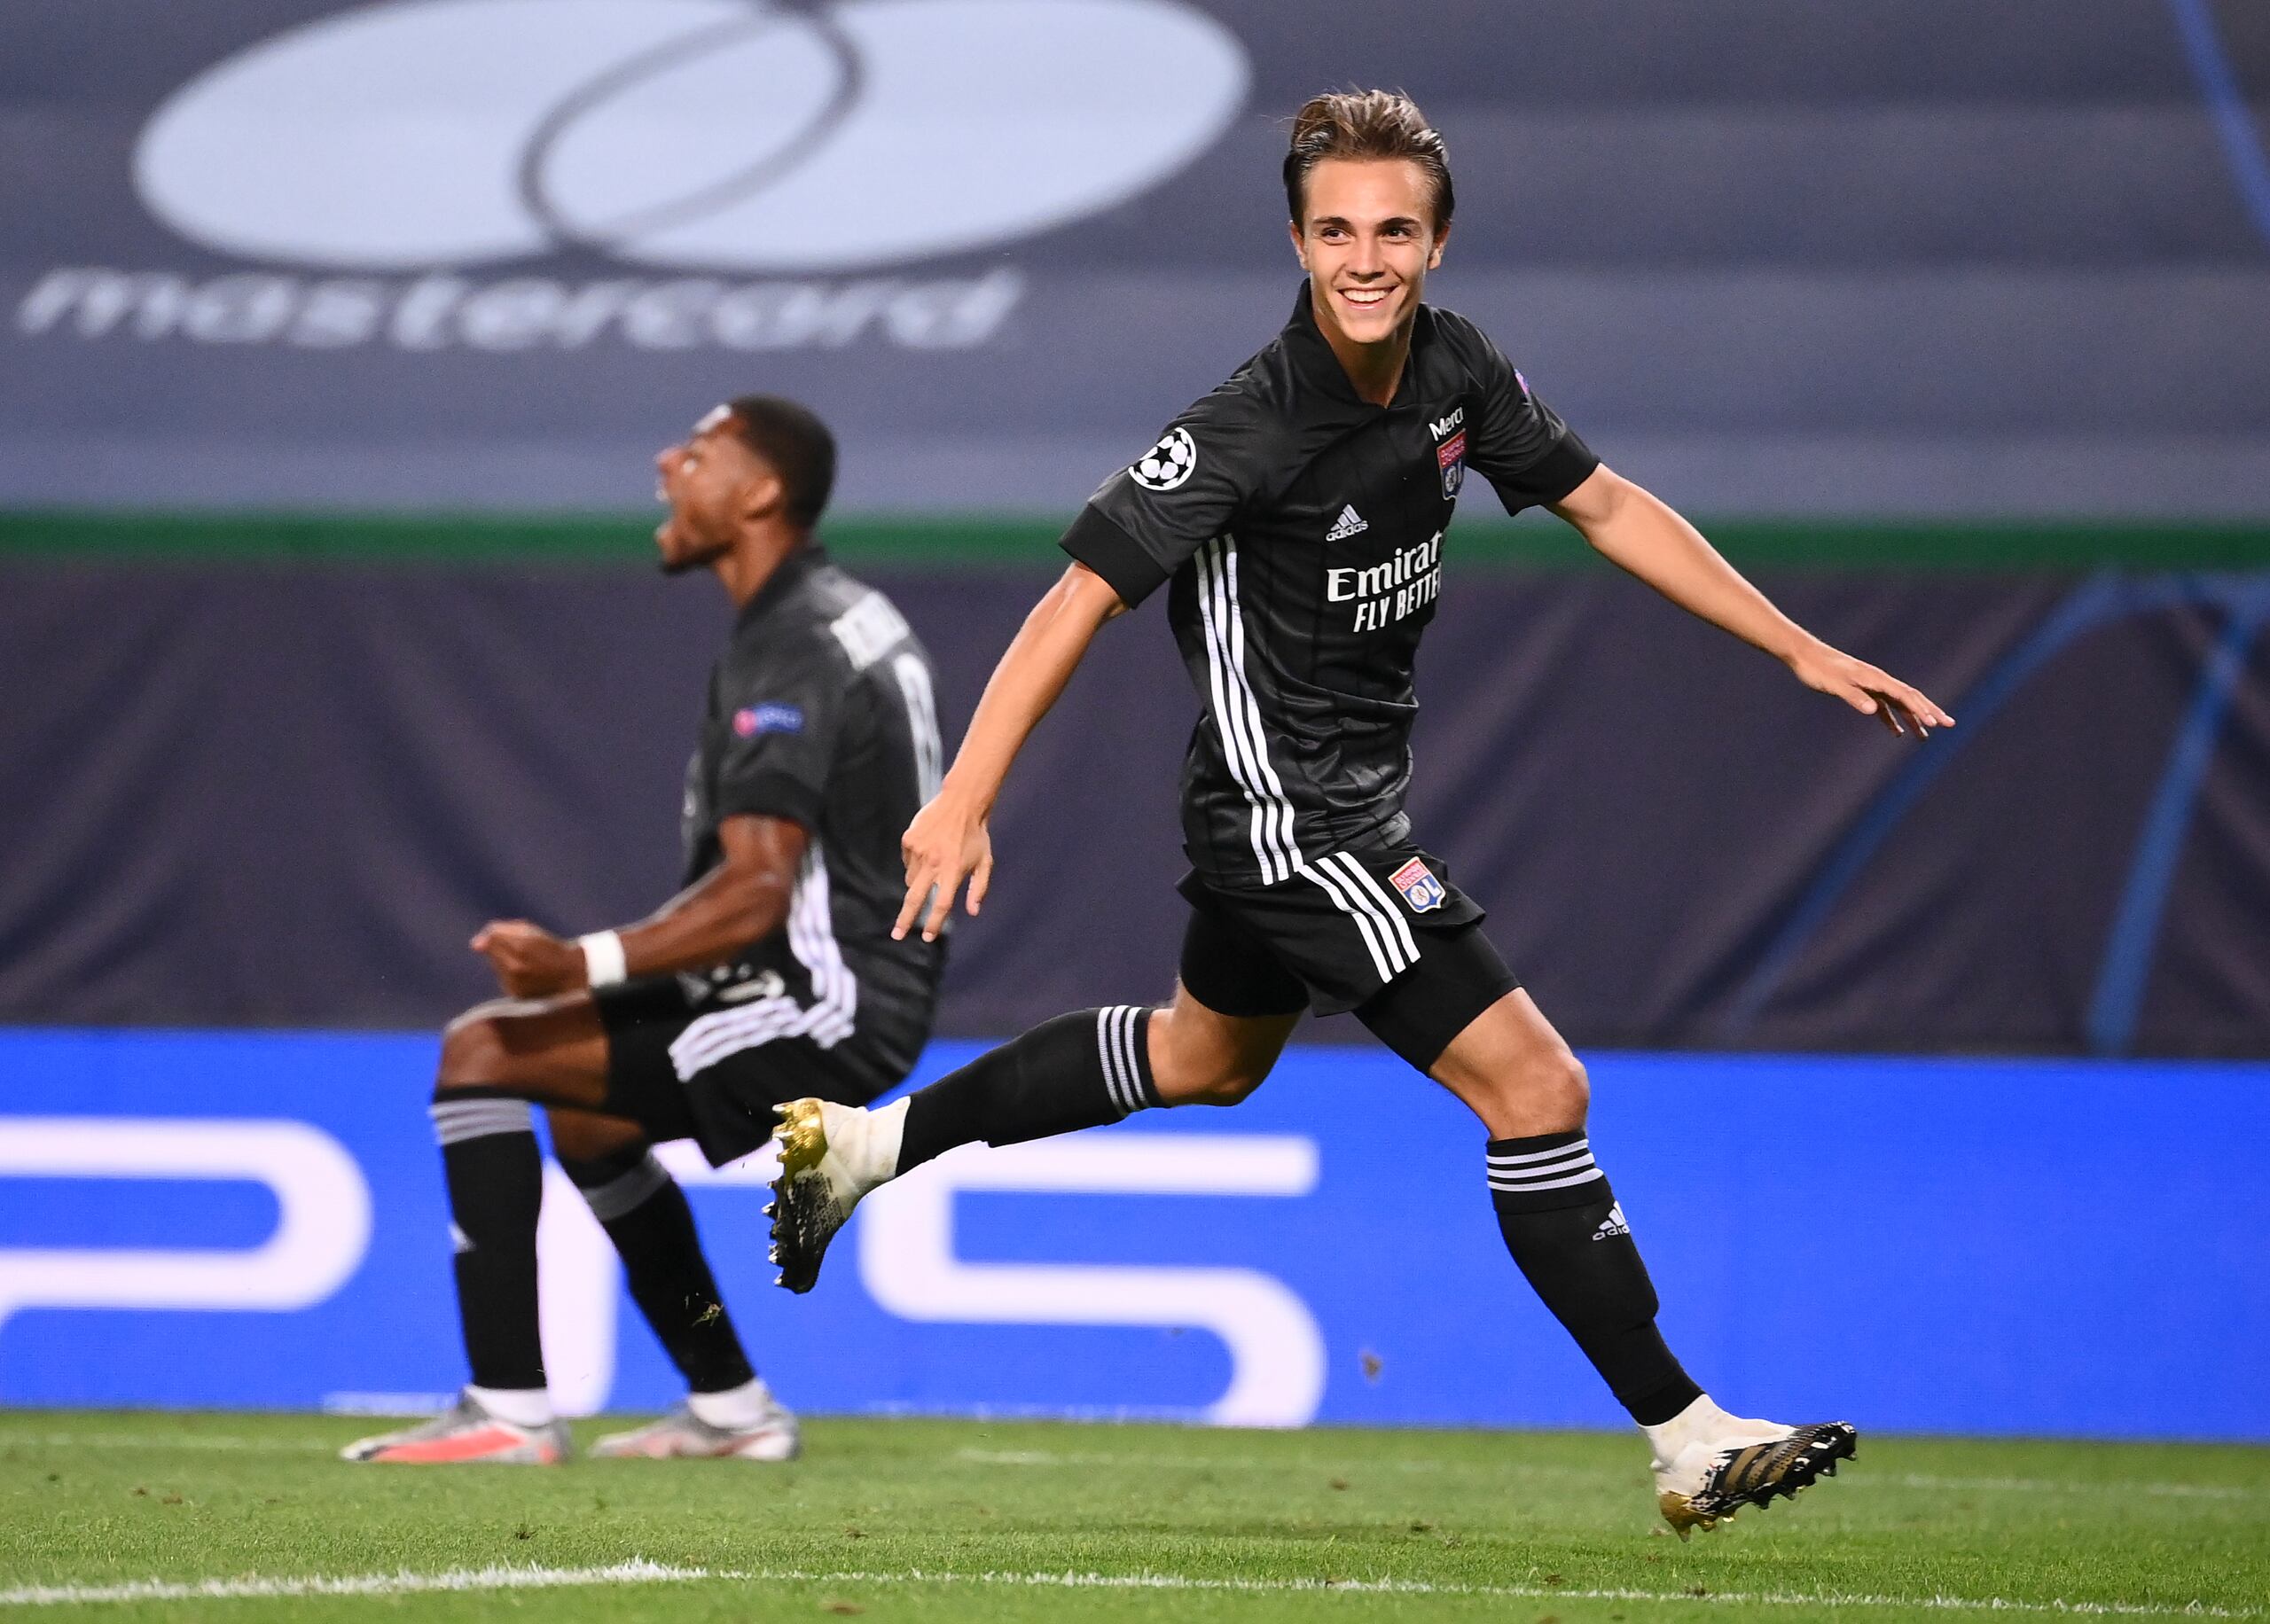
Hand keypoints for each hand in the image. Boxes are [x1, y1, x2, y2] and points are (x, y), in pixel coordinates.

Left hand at [470, 919, 584, 997]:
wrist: (571, 975)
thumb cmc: (550, 949)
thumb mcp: (531, 932)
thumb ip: (502, 930)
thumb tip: (474, 945)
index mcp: (522, 946)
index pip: (492, 936)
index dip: (498, 934)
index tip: (510, 936)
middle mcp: (515, 966)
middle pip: (491, 951)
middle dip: (500, 947)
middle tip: (521, 949)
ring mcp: (514, 982)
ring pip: (495, 965)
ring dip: (503, 961)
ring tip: (525, 962)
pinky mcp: (515, 994)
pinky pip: (502, 978)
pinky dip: (508, 974)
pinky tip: (525, 974)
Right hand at [894, 792, 993, 941]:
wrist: (962, 803)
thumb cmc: (976, 836)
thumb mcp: (985, 863)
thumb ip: (979, 888)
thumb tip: (973, 912)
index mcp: (954, 871)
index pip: (942, 904)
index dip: (934, 923)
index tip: (926, 937)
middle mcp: (934, 863)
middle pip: (915, 898)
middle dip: (905, 919)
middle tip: (896, 935)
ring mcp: (919, 851)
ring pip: (911, 880)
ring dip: (918, 882)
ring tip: (935, 863)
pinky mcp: (909, 841)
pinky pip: (907, 862)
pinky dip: (915, 863)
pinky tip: (929, 849)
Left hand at [1786, 639, 1955, 738]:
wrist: (1805, 655)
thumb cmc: (1819, 669)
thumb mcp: (1835, 685)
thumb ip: (1854, 697)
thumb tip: (1874, 711)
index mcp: (1875, 679)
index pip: (1905, 695)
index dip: (1921, 709)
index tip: (1934, 723)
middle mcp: (1878, 681)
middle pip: (1911, 697)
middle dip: (1930, 711)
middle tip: (1949, 725)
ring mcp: (1872, 686)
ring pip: (1900, 704)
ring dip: (1914, 718)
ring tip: (1927, 736)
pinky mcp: (1862, 690)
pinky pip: (1884, 707)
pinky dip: (1893, 720)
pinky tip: (1898, 733)